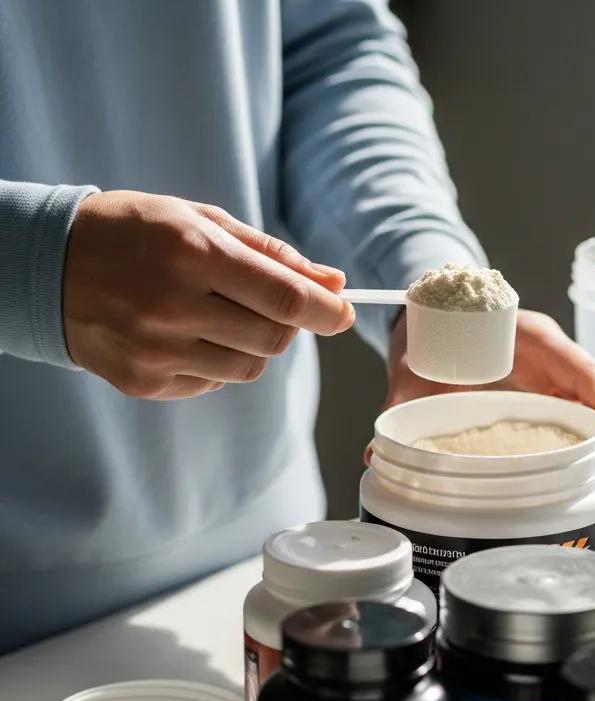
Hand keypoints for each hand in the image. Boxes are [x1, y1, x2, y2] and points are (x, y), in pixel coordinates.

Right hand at [63, 191, 353, 398]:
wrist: (46, 266)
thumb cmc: (134, 233)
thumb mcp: (199, 221)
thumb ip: (271, 254)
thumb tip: (332, 283)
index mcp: (191, 253)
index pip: (284, 297)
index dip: (326, 311)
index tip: (345, 313)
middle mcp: (174, 305)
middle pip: (274, 338)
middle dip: (286, 324)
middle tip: (268, 304)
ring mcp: (157, 350)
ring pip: (249, 368)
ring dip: (252, 345)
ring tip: (218, 315)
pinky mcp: (145, 382)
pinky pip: (213, 382)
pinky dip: (216, 362)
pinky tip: (185, 334)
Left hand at [381, 309, 594, 522]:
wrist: (430, 325)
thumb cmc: (431, 338)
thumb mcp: (416, 368)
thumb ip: (401, 403)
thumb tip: (376, 451)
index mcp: (532, 340)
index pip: (580, 369)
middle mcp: (554, 366)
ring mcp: (556, 389)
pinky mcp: (550, 412)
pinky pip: (580, 437)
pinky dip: (594, 468)